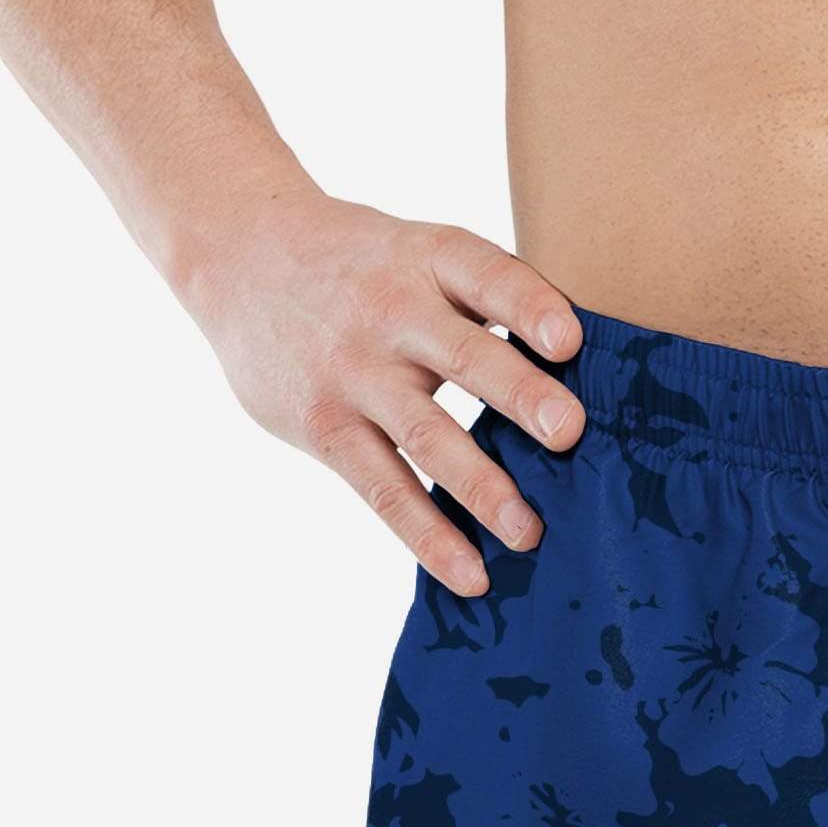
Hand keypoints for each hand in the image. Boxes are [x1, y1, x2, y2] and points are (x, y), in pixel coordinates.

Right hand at [177, 192, 583, 595]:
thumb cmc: (364, 265)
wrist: (239, 251)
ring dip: (480, 486)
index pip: (485, 275)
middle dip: (518, 396)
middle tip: (570, 435)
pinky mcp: (326, 427)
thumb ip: (484, 300)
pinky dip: (428, 535)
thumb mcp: (416, 252)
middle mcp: (392, 312)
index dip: (528, 307)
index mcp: (427, 258)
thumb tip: (588, 372)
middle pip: (462, 356)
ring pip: (425, 434)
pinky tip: (470, 575)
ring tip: (528, 534)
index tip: (571, 341)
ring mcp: (355, 373)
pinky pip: (384, 489)